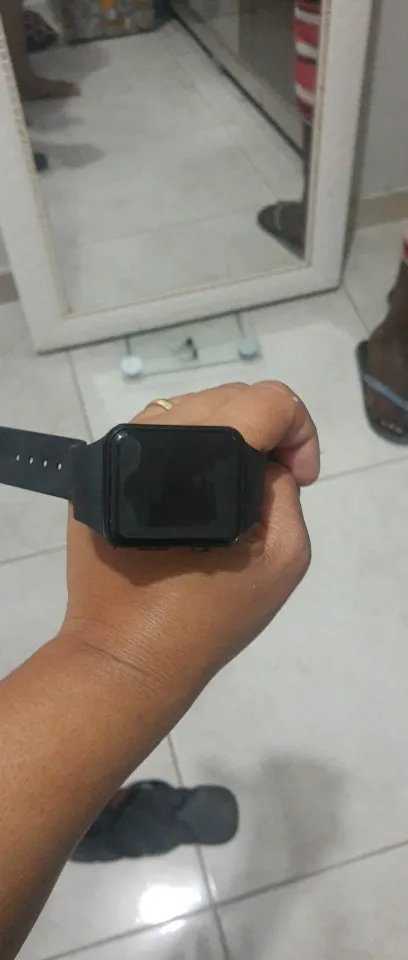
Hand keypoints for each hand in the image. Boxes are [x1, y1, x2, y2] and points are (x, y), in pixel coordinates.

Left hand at [62, 382, 318, 718]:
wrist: (125, 654)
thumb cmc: (208, 615)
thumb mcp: (283, 558)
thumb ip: (286, 492)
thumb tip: (268, 461)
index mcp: (199, 453)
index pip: (265, 401)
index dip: (298, 433)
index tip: (299, 479)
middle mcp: (152, 435)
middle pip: (227, 396)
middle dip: (265, 429)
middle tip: (274, 482)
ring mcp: (118, 448)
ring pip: (189, 408)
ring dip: (225, 434)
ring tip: (236, 485)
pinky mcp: (100, 471)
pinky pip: (156, 436)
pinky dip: (188, 450)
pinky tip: (196, 492)